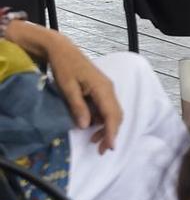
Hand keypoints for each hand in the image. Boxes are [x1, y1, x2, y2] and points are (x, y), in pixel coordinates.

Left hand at [40, 33, 122, 151]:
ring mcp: (106, 88)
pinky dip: (102, 119)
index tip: (110, 147)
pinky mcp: (102, 89)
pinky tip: (92, 126)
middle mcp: (109, 89)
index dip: (111, 132)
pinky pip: (107, 107)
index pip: (111, 114)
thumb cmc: (64, 67)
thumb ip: (78, 107)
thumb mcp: (67, 88)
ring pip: (113, 112)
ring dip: (107, 127)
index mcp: (102, 88)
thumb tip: (86, 126)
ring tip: (95, 141)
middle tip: (102, 150)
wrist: (62, 50)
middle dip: (111, 134)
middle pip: (116, 115)